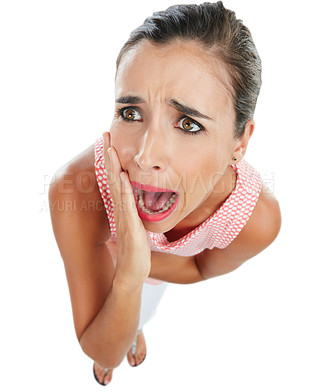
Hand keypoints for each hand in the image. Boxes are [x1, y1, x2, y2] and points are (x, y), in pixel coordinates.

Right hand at [103, 132, 150, 285]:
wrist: (131, 272)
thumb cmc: (134, 251)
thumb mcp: (134, 226)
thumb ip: (132, 213)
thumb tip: (133, 203)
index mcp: (122, 207)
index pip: (116, 179)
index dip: (112, 160)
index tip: (110, 143)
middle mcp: (120, 208)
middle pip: (113, 177)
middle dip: (108, 156)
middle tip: (104, 135)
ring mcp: (123, 216)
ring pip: (117, 186)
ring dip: (114, 166)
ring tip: (110, 147)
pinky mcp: (130, 226)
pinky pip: (126, 204)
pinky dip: (125, 189)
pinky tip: (124, 176)